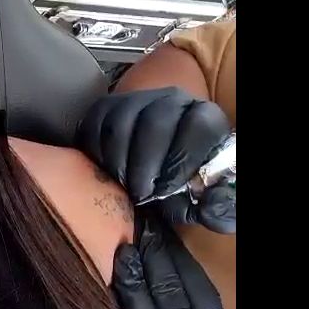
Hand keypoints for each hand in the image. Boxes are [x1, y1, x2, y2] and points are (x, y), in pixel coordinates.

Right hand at [77, 87, 234, 232]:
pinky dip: (96, 154)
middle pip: (155, 122)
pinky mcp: (106, 107)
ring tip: (122, 185)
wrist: (151, 170)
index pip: (199, 126)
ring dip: (117, 162)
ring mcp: (137, 100)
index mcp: (205, 118)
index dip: (182, 160)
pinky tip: (105, 172)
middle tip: (139, 194)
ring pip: (120, 123)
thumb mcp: (200, 199)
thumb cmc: (177, 185)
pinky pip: (94, 125)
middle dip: (144, 165)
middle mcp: (173, 100)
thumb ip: (213, 206)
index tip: (167, 190)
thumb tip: (212, 208)